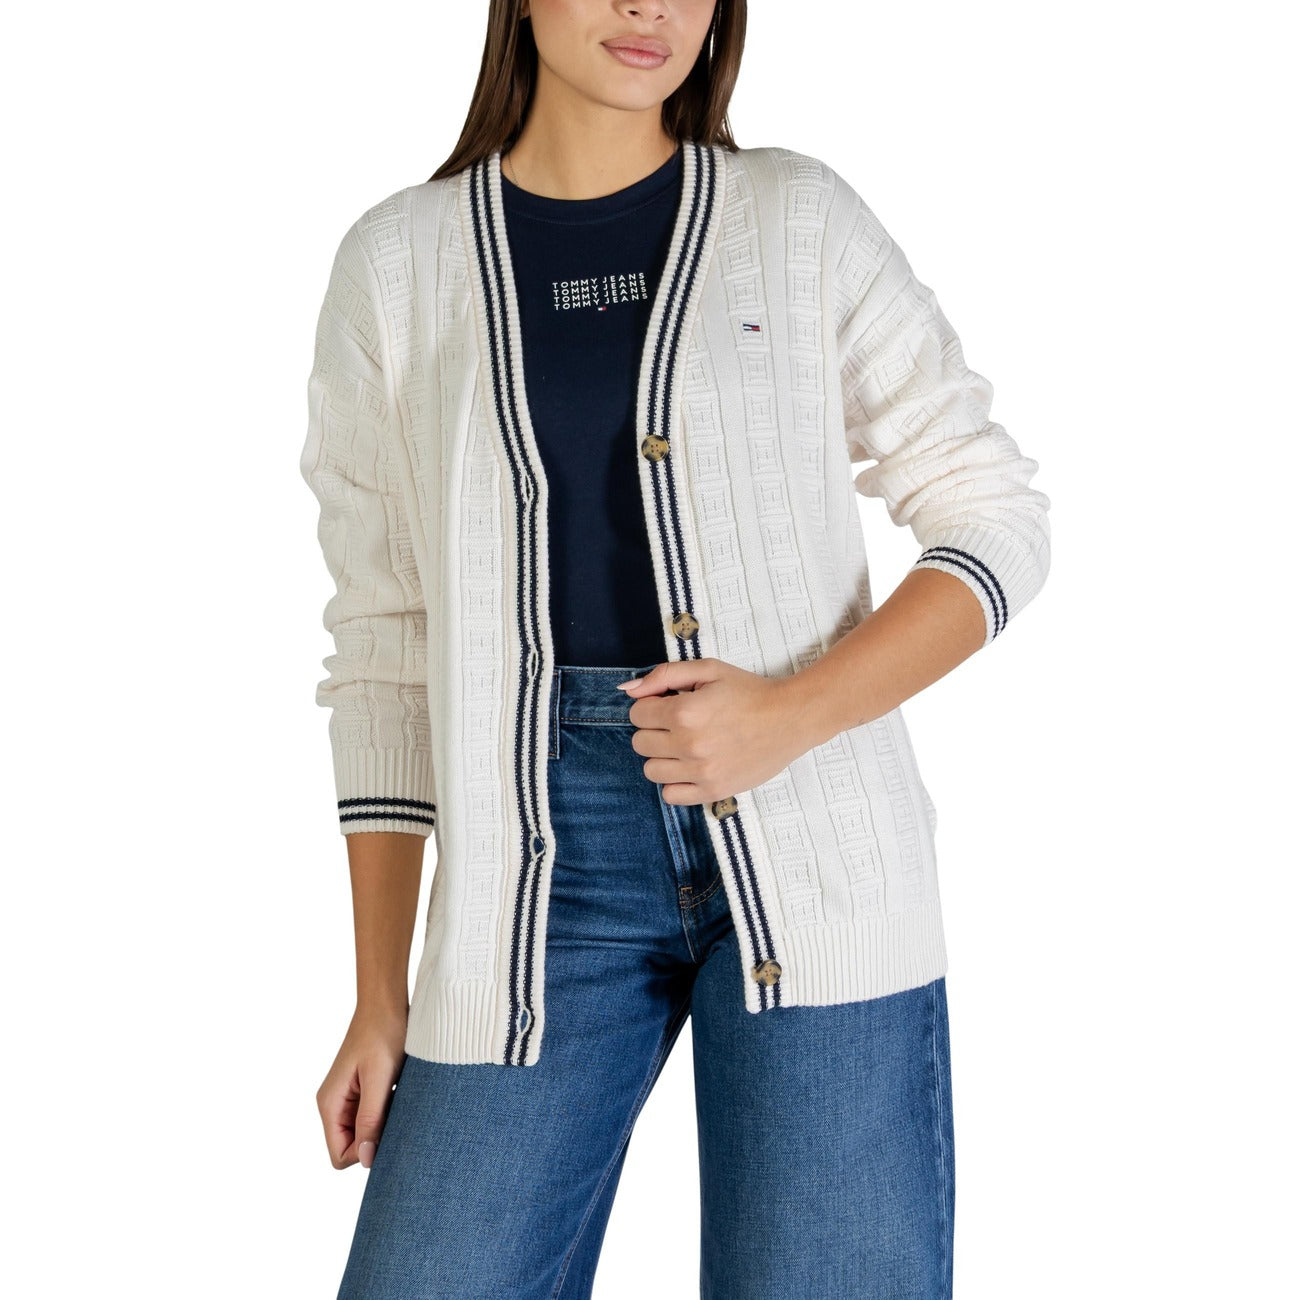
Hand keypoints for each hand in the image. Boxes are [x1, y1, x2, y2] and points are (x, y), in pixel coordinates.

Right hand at [317, 1002, 407, 1169]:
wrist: (387, 1001)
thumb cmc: (383, 1032)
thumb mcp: (379, 1078)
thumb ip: (371, 1119)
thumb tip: (367, 1159)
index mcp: (330, 1104)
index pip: (339, 1156)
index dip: (364, 1152)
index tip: (388, 1130)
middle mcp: (335, 1104)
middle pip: (352, 1146)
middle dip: (376, 1139)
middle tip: (399, 1114)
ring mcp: (348, 1096)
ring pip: (365, 1131)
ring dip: (384, 1123)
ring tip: (400, 1098)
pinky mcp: (362, 1089)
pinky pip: (373, 1114)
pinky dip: (389, 1110)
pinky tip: (400, 1092)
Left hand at [616, 658, 811, 805]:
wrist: (791, 718)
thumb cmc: (750, 691)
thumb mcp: (708, 670)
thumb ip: (664, 675)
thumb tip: (628, 690)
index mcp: (685, 712)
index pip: (636, 714)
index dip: (650, 706)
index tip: (669, 704)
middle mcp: (689, 745)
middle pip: (639, 743)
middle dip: (654, 730)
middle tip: (679, 724)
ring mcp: (701, 772)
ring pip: (651, 771)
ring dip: (662, 756)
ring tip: (686, 745)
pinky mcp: (714, 792)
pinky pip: (671, 795)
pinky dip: (675, 782)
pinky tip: (692, 766)